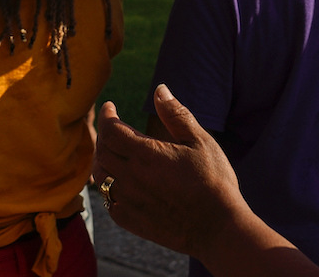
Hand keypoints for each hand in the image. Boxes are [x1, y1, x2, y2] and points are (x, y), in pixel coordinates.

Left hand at [92, 86, 246, 255]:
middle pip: (102, 151)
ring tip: (113, 152)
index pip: (111, 130)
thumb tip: (160, 90)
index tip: (110, 107)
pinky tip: (120, 183)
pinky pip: (108, 201)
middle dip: (104, 135)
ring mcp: (128, 201)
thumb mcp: (200, 141)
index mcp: (146, 154)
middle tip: (113, 127)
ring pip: (100, 176)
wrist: (217, 228)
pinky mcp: (131, 221)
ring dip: (102, 160)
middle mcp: (131, 177)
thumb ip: (176, 114)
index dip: (107, 116)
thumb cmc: (213, 182)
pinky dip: (108, 188)